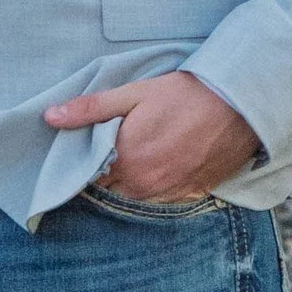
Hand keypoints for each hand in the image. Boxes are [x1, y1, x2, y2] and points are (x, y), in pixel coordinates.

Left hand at [41, 69, 260, 201]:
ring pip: (136, 196)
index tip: (90, 149)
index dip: (86, 163)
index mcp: (125, 160)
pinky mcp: (191, 194)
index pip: (89, 176)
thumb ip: (91, 109)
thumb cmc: (186, 95)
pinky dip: (158, 185)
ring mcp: (170, 193)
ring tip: (143, 153)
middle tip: (117, 147)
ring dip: (133, 181)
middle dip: (108, 173)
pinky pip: (163, 198)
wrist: (241, 105)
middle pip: (112, 189)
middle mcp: (145, 184)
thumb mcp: (135, 94)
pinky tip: (165, 162)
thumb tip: (50, 117)